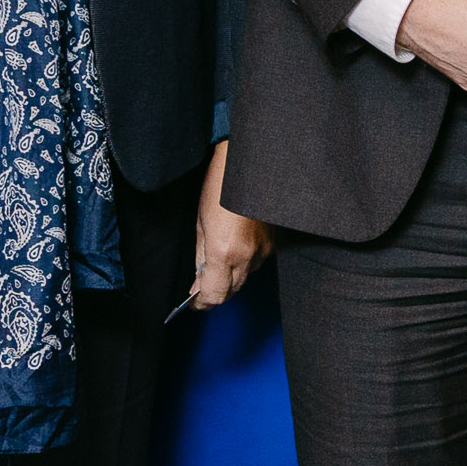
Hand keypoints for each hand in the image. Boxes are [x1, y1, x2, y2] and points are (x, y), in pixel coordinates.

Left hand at [190, 139, 270, 310]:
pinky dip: (244, 262)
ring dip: (230, 276)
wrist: (250, 162)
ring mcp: (264, 249)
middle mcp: (247, 256)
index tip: (193, 303)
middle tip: (200, 285)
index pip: (214, 294)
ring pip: (245, 277)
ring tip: (217, 261)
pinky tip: (235, 247)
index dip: (201, 303)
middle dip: (215, 291)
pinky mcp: (273, 242)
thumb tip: (198, 280)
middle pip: (231, 291)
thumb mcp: (200, 224)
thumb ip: (200, 257)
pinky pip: (256, 262)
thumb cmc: (220, 186)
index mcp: (224, 252)